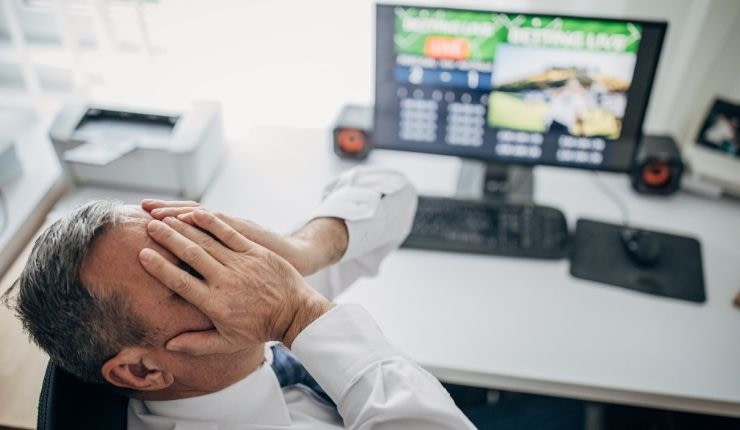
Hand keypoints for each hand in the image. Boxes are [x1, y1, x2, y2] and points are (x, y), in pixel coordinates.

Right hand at [138, 210, 333, 353]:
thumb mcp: (228, 342)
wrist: (295, 313)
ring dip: (184, 227)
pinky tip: (195, 213)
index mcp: (216, 304)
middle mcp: (226, 281)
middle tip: (148, 227)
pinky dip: (211, 222)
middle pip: (191, 255)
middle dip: (168, 239)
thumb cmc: (260, 328)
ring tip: (164, 218)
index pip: (181, 283)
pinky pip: (230, 233)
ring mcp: (241, 264)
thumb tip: (167, 345)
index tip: (142, 255)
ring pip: (207, 241)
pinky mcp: (255, 252)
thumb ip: (196, 344)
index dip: (160, 268)